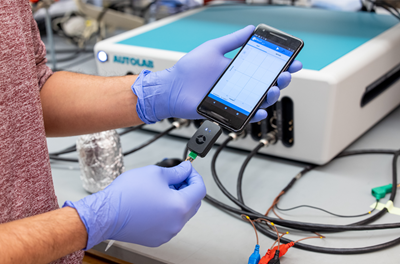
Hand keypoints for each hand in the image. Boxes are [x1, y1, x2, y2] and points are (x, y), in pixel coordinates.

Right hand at [64, 161, 205, 248]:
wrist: (106, 213)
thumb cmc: (127, 194)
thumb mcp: (156, 173)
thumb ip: (177, 172)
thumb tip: (185, 169)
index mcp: (180, 206)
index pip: (200, 189)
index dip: (194, 176)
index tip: (187, 170)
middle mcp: (176, 223)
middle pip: (193, 203)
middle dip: (187, 188)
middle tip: (176, 178)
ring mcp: (167, 233)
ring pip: (181, 214)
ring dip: (177, 200)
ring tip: (161, 189)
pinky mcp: (156, 238)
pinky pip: (169, 223)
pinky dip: (167, 212)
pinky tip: (154, 202)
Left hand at [132, 25, 301, 123]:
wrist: (172, 88)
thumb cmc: (189, 69)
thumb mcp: (213, 49)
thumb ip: (232, 41)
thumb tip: (250, 29)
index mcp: (238, 69)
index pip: (265, 68)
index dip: (281, 65)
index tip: (293, 62)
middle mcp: (239, 85)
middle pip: (267, 84)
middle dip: (281, 80)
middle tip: (284, 75)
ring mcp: (234, 99)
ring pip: (260, 100)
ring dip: (271, 96)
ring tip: (272, 90)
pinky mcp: (228, 112)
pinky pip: (246, 116)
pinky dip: (255, 115)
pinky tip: (260, 110)